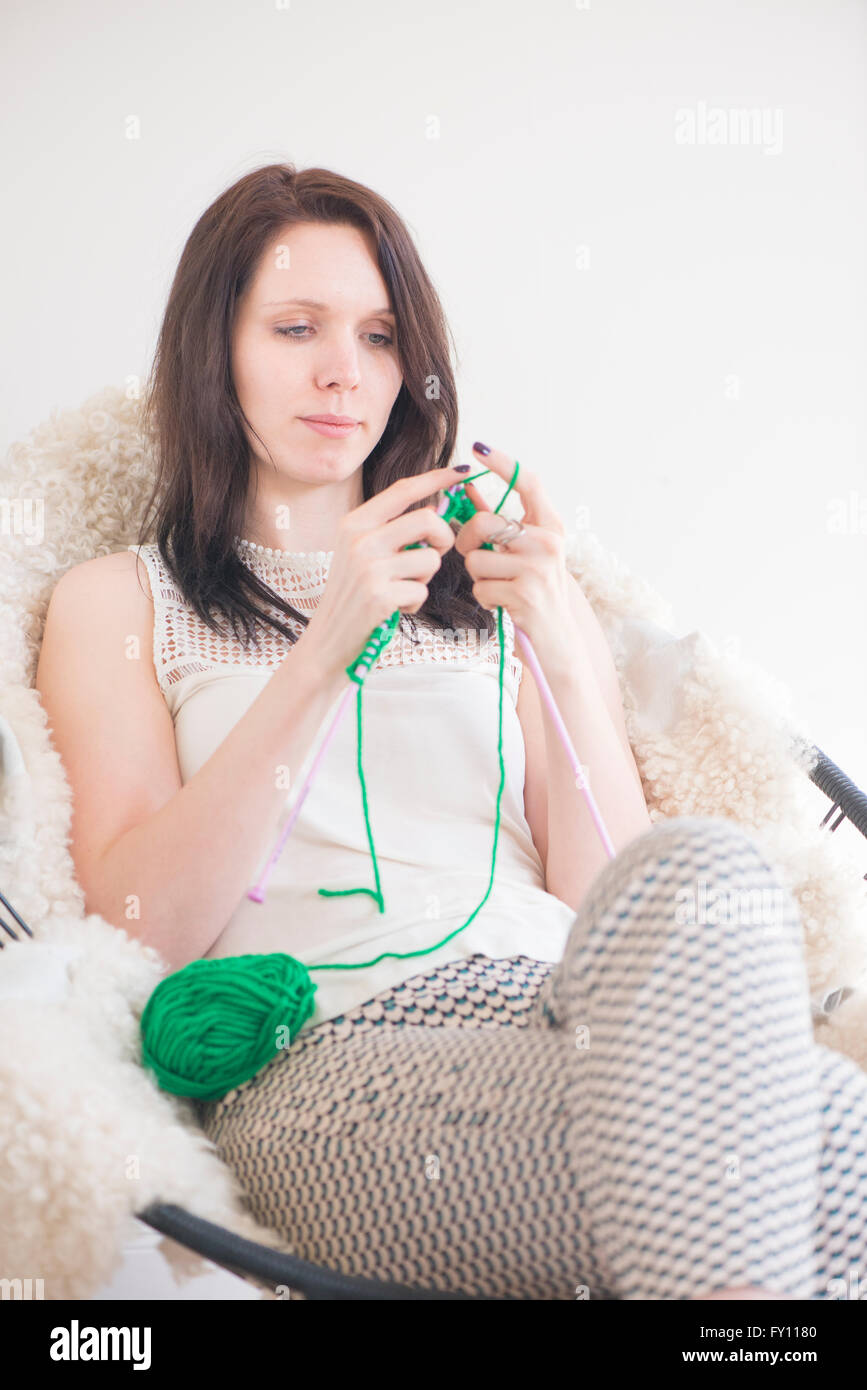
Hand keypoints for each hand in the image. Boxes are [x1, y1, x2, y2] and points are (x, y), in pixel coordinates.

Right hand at [302, 464, 465, 677]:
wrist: (328, 639)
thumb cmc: (352, 595)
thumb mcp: (361, 553)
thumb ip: (392, 530)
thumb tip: (434, 509)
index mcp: (354, 523)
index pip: (403, 490)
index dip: (436, 478)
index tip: (462, 473)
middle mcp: (359, 540)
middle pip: (427, 520)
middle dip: (442, 538)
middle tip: (434, 553)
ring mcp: (368, 568)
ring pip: (430, 559)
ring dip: (425, 579)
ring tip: (401, 589)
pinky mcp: (380, 596)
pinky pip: (422, 591)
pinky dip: (415, 603)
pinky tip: (395, 608)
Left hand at [452, 443, 572, 646]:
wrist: (557, 639)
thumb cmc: (535, 590)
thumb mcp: (523, 552)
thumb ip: (499, 521)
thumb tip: (468, 489)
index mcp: (551, 526)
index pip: (528, 482)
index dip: (502, 462)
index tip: (478, 447)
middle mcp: (548, 543)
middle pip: (484, 522)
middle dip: (468, 540)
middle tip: (475, 553)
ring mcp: (538, 568)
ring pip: (476, 560)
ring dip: (479, 577)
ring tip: (500, 585)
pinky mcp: (525, 594)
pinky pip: (481, 588)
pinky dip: (485, 598)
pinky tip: (503, 603)